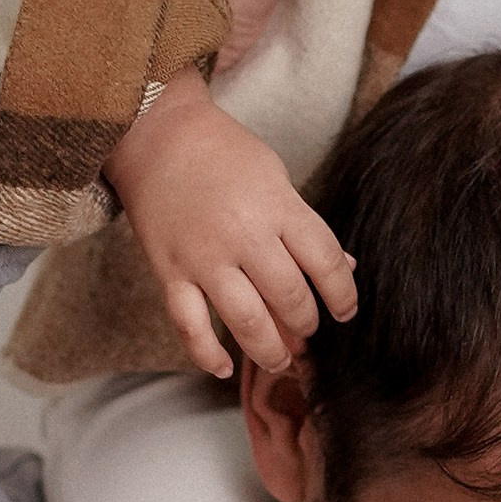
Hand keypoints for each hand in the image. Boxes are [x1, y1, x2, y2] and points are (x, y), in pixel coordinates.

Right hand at [102, 72, 355, 377]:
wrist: (155, 134)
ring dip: (270, 350)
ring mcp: (204, 258)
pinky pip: (190, 325)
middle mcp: (244, 236)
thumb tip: (343, 267)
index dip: (343, 295)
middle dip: (306, 324)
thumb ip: (306, 225)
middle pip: (290, 298)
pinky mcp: (170, 272)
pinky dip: (206, 354)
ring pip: (246, 321)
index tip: (345, 311)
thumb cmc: (223, 152)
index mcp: (278, 207)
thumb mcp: (276, 177)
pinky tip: (224, 367)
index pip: (325, 262)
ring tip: (282, 360)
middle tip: (307, 332)